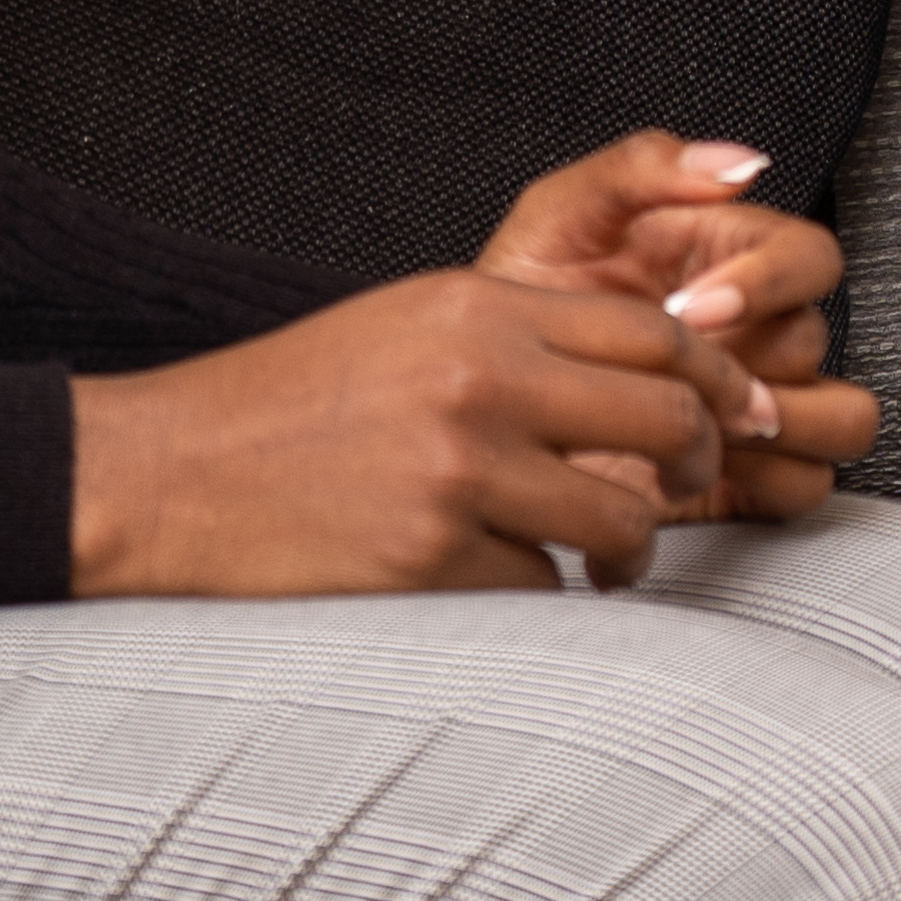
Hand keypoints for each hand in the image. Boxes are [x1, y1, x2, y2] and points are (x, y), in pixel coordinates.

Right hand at [65, 268, 748, 596]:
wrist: (165, 472)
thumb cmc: (288, 400)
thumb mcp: (404, 323)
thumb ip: (515, 335)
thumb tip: (647, 370)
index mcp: (477, 306)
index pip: (649, 332)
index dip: (712, 376)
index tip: (734, 411)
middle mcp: (480, 377)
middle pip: (666, 416)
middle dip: (701, 459)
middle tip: (688, 490)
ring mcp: (458, 470)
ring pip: (620, 517)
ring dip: (632, 552)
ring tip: (610, 564)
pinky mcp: (430, 558)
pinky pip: (543, 588)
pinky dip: (542, 594)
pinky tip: (507, 582)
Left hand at [477, 129, 881, 522]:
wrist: (472, 396)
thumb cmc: (517, 298)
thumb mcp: (561, 212)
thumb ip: (644, 166)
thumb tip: (740, 162)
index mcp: (728, 256)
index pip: (809, 255)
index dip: (769, 280)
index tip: (697, 305)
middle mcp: (754, 328)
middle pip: (818, 339)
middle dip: (756, 360)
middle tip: (684, 375)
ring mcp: (752, 402)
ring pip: (842, 416)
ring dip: (787, 423)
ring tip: (703, 427)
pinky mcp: (744, 472)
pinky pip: (807, 483)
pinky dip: (771, 480)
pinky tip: (700, 467)